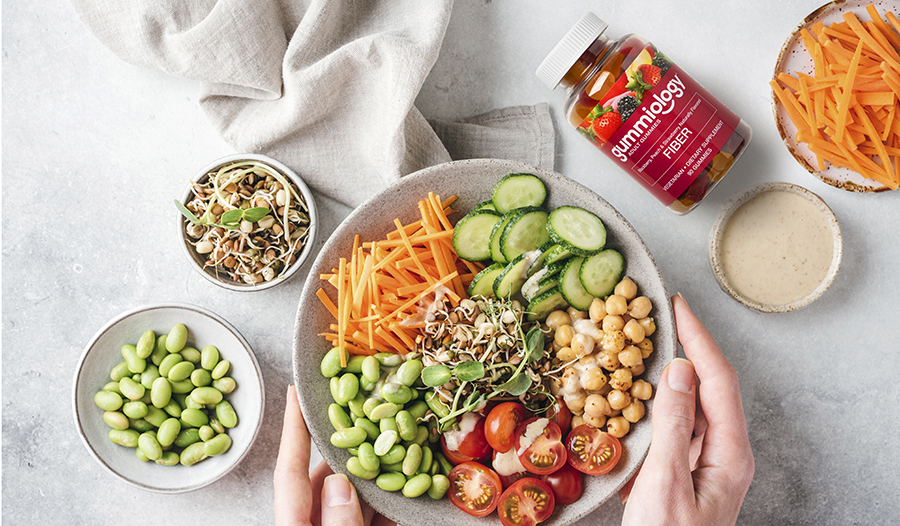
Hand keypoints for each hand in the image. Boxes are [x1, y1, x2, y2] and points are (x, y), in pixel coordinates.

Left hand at [274, 385, 394, 525]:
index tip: (294, 392)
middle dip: (353, 449)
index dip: (293, 428)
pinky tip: (408, 490)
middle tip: (371, 416)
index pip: (289, 471)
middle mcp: (314, 525)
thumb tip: (340, 483)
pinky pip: (376, 519)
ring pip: (356, 498)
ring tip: (397, 446)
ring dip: (377, 476)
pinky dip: (391, 505)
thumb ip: (338, 522)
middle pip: (328, 479)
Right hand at [621, 294, 753, 525]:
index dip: (698, 339)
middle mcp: (720, 454)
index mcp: (729, 454)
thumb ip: (672, 426)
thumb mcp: (665, 485)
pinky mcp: (679, 474)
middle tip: (655, 316)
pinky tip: (629, 396)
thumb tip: (677, 370)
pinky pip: (669, 428)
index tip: (677, 306)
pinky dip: (650, 405)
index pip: (718, 380)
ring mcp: (700, 464)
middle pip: (706, 387)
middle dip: (683, 347)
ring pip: (686, 406)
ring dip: (663, 375)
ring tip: (639, 346)